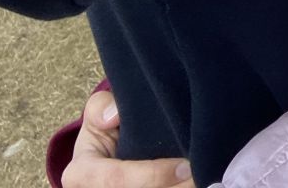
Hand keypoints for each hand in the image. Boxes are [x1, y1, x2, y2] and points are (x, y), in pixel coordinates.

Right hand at [62, 90, 192, 187]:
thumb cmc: (105, 129)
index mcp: (81, 174)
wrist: (106, 151)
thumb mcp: (98, 113)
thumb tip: (113, 114)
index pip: (116, 179)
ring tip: (206, 180)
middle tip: (203, 176)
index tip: (185, 167)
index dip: (152, 176)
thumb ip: (101, 107)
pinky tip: (201, 183)